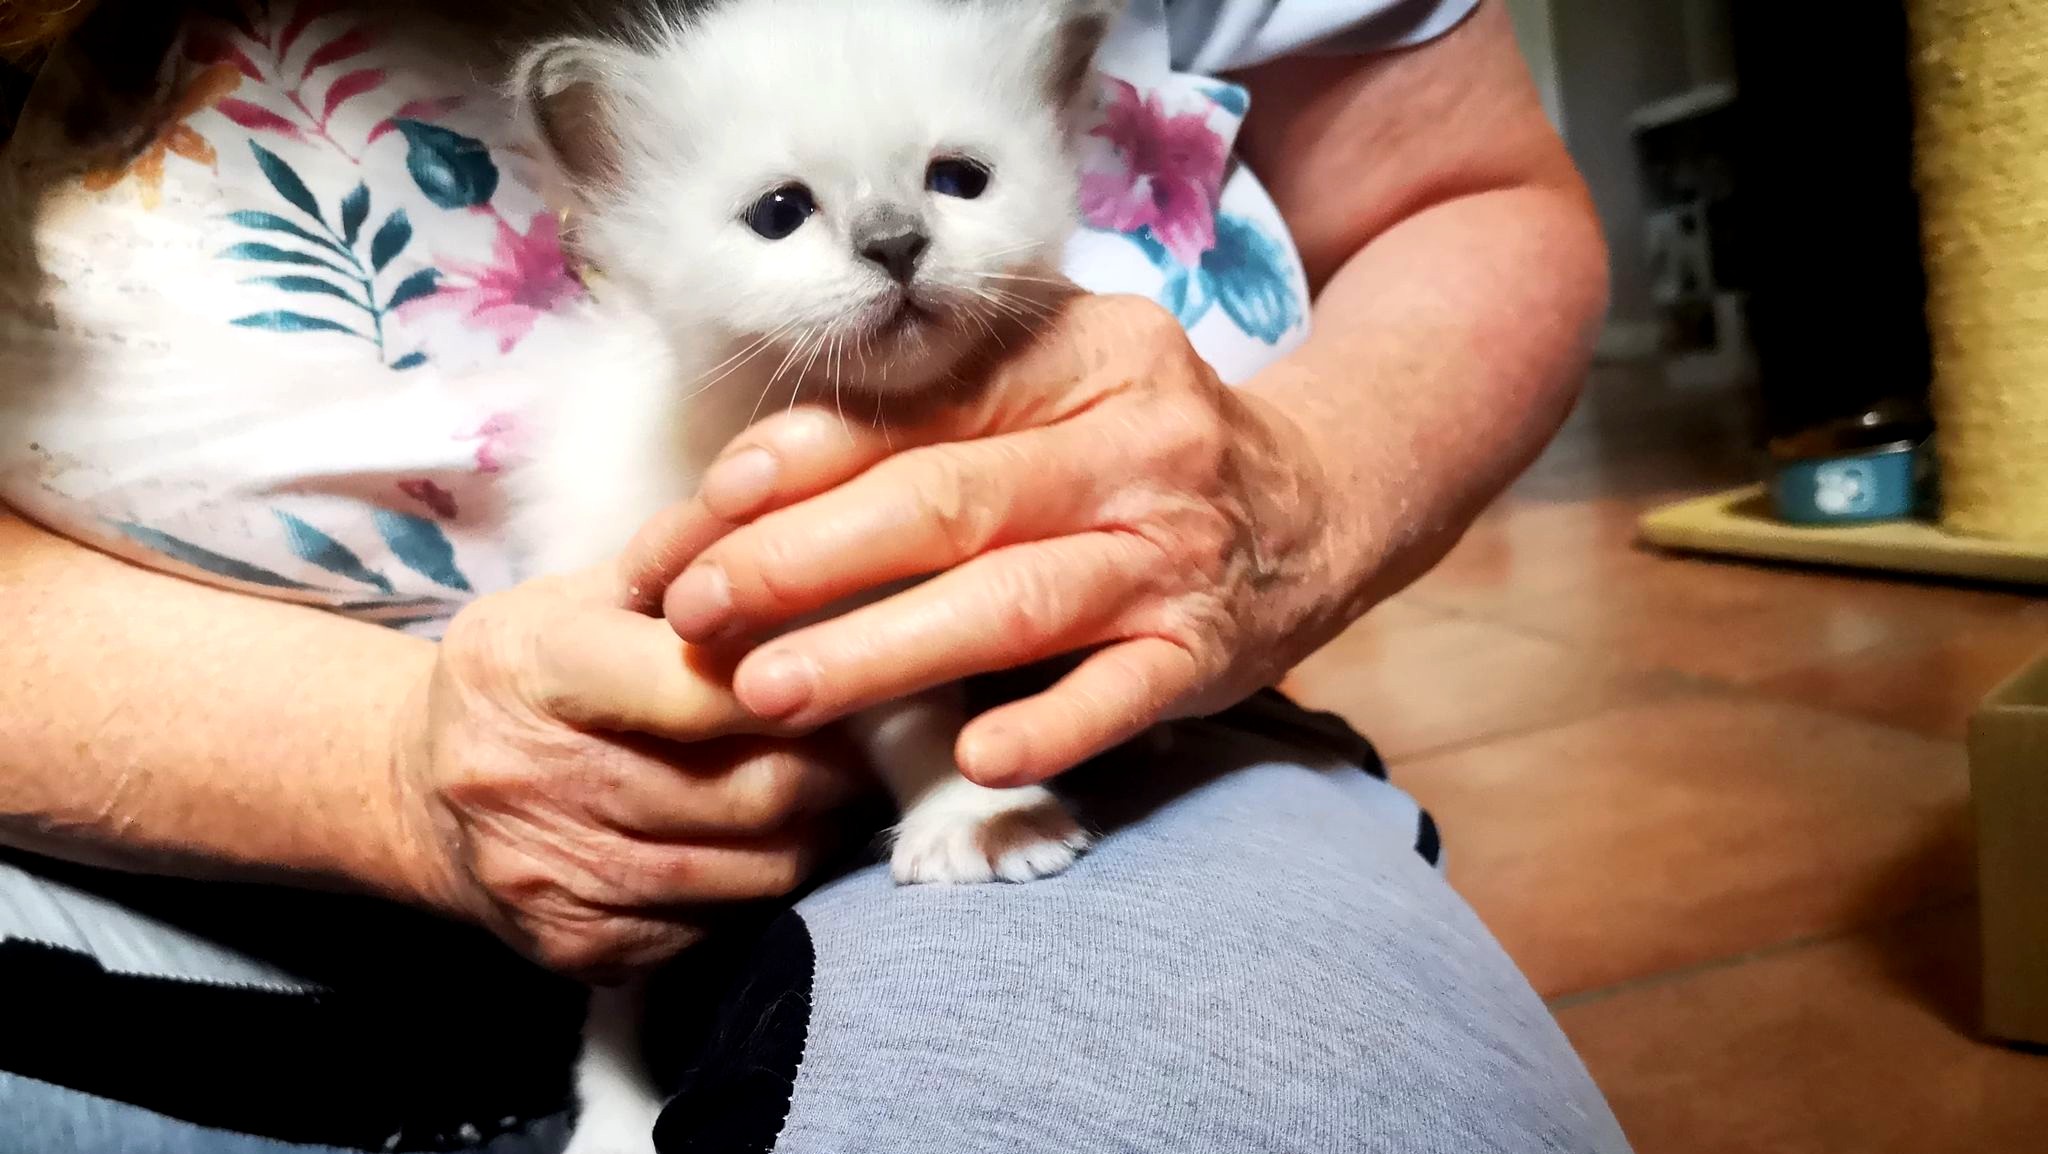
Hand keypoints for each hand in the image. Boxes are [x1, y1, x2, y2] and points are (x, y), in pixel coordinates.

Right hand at [387, 564, 863, 977]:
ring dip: (820, 830)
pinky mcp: (580, 950)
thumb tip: (779, 502)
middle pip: (743, 791)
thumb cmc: (529, 671)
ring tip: (850, 787)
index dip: (790, 684)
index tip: (853, 669)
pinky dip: (770, 883)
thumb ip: (681, 553)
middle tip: (884, 738)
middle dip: (835, 767)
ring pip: (749, 869)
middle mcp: (529, 781)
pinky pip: (721, 925)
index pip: (694, 689)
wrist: (419, 792)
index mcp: (530, 669)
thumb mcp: (579, 590)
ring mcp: (552, 877)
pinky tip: (785, 841)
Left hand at [622, 293, 1368, 788]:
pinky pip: (1120, 694)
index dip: (803, 459)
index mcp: (1086, 351)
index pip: (923, 403)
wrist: (1315, 503)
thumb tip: (749, 480)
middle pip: (949, 500)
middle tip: (699, 613)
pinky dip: (1048, 729)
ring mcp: (1177, 550)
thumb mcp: (1060, 383)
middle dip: (805, 560)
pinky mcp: (1207, 648)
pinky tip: (972, 760)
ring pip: (1014, 603)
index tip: (706, 513)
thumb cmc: (1136, 445)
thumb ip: (941, 409)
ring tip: (772, 693)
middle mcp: (1138, 441)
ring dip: (883, 652)